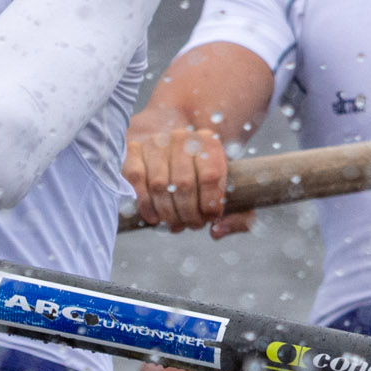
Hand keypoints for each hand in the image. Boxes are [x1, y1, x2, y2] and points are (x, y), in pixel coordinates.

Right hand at [124, 121, 251, 237]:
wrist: (172, 145)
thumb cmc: (204, 176)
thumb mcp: (228, 189)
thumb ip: (237, 216)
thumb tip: (217, 232)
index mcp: (209, 142)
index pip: (211, 176)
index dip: (210, 204)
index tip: (211, 217)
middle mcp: (181, 138)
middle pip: (184, 184)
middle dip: (189, 214)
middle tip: (193, 225)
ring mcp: (155, 143)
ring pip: (159, 186)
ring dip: (168, 214)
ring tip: (177, 224)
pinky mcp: (133, 151)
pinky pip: (137, 181)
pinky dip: (146, 205)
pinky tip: (155, 218)